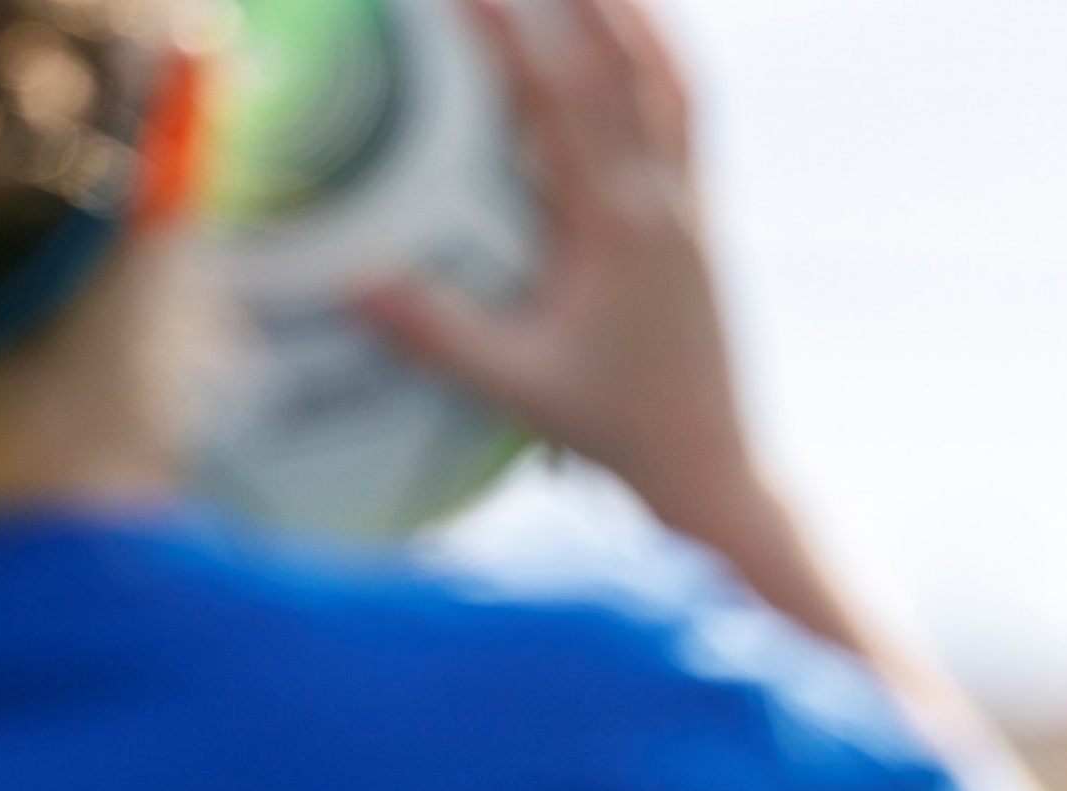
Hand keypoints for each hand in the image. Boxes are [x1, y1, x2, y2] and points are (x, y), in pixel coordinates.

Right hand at [356, 0, 762, 546]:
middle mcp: (664, 199)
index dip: (509, 30)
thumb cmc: (621, 432)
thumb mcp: (517, 388)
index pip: (560, 98)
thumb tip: (350, 280)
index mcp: (616, 225)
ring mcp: (693, 204)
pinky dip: (660, 60)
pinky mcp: (705, 220)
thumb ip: (434, 333)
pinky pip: (688, 114)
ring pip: (671, 76)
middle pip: (619, 61)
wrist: (716, 468)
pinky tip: (637, 38)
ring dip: (632, 12)